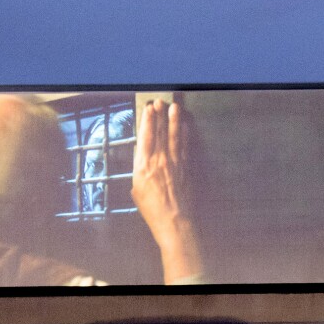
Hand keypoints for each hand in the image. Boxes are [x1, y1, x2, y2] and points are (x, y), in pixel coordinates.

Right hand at [131, 99, 204, 283]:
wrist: (174, 221)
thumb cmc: (152, 210)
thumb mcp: (136, 190)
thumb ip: (139, 170)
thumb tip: (142, 157)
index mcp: (143, 166)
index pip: (145, 137)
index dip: (147, 120)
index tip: (148, 109)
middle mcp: (159, 161)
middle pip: (159, 132)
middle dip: (159, 115)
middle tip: (160, 102)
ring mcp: (174, 163)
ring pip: (174, 135)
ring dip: (174, 119)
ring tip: (174, 106)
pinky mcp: (186, 168)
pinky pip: (185, 146)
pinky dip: (184, 134)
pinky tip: (184, 125)